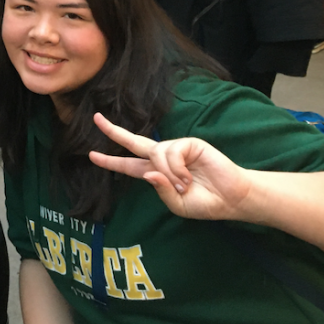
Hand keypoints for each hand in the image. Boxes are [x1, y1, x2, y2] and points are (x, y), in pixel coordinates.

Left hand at [89, 112, 251, 221]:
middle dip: (113, 131)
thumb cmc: (205, 203)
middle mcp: (162, 158)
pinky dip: (177, 168)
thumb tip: (147, 173)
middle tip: (96, 119)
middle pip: (133, 142)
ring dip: (169, 173)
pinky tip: (188, 176)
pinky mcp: (189, 143)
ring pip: (155, 153)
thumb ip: (162, 191)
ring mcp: (175, 149)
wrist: (232, 199)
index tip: (91, 155)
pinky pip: (171, 152)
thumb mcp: (178, 205)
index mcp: (156, 173)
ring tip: (185, 185)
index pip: (128, 165)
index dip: (110, 161)